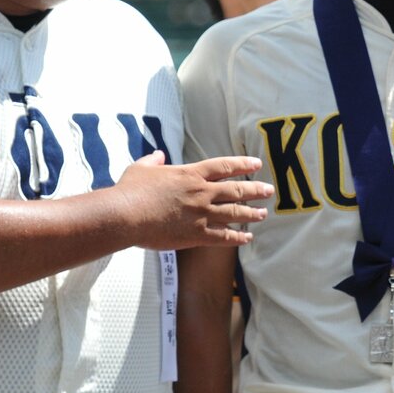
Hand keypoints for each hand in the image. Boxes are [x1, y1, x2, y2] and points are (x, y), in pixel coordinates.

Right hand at [116, 153, 272, 249]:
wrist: (124, 215)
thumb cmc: (130, 190)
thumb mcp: (141, 168)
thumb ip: (153, 160)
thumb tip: (159, 154)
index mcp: (191, 174)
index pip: (224, 166)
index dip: (243, 164)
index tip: (256, 164)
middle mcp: (201, 192)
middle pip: (236, 189)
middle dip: (255, 190)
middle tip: (269, 191)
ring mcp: (201, 214)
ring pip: (234, 213)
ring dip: (251, 213)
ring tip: (263, 214)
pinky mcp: (196, 234)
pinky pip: (223, 236)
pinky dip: (237, 237)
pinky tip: (247, 238)